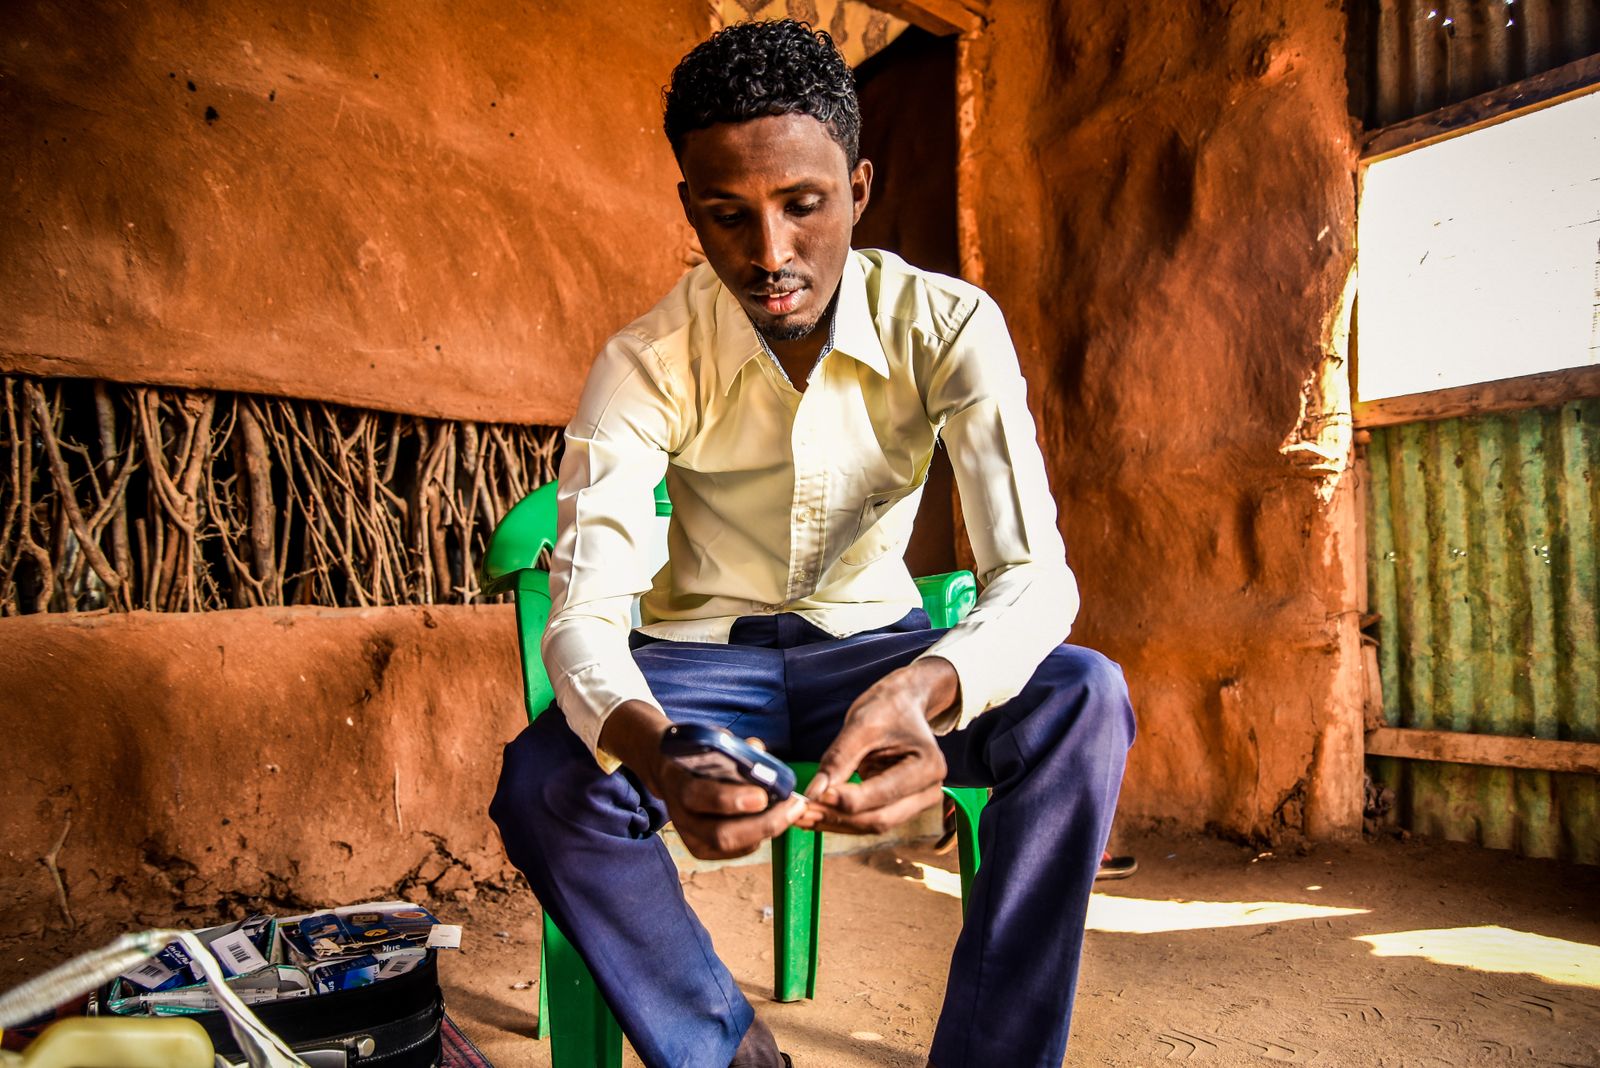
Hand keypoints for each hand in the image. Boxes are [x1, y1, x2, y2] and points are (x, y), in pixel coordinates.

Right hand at [599, 701, 806, 859]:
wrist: (669, 772)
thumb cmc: (697, 754)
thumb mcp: (709, 742)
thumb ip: (733, 747)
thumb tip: (757, 749)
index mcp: (677, 782)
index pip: (699, 796)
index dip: (732, 799)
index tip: (763, 795)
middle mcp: (680, 815)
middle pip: (720, 833)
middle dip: (762, 823)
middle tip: (793, 806)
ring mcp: (689, 836)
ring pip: (730, 846)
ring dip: (766, 830)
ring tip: (791, 811)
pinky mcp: (701, 849)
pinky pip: (735, 851)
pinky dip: (758, 838)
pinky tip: (773, 820)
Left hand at [802, 657, 958, 834]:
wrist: (903, 704)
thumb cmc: (887, 708)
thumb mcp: (861, 724)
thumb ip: (839, 759)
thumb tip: (814, 792)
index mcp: (928, 766)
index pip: (882, 794)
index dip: (846, 800)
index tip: (814, 797)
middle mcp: (928, 791)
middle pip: (879, 818)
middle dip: (837, 817)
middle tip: (800, 812)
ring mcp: (915, 802)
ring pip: (872, 825)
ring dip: (835, 823)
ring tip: (801, 817)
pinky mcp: (899, 806)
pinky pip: (868, 819)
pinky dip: (841, 819)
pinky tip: (815, 814)